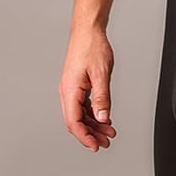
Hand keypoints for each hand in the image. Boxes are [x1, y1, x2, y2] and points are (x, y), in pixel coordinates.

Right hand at [58, 27, 117, 150]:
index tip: (95, 146)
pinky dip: (93, 113)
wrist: (88, 30)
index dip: (85, 137)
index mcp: (70, 90)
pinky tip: (104, 118)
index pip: (74, 122)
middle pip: (76, 121)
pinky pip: (83, 105)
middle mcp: (67, 91)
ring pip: (80, 114)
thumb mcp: (102, 74)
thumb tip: (103, 118)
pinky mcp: (77, 85)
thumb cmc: (92, 47)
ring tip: (108, 132)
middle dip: (91, 134)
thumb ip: (102, 98)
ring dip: (93, 124)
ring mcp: (72, 88)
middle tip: (106, 142)